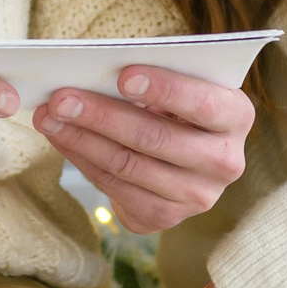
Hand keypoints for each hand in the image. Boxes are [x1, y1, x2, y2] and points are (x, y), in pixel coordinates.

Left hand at [32, 66, 251, 235]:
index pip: (203, 104)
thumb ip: (155, 76)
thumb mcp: (182, 82)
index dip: (163, 88)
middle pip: (155, 138)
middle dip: (101, 115)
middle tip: (61, 97)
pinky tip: (61, 138)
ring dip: (81, 139)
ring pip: (128, 165)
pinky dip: (82, 159)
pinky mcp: (166, 218)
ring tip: (49, 115)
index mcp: (236, 116)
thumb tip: (95, 70)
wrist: (186, 152)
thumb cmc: (178, 102)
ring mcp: (198, 196)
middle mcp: (225, 162)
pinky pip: (115, 188)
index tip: (122, 75)